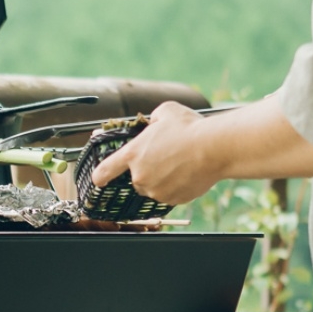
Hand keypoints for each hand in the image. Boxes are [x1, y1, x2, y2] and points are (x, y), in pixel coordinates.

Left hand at [90, 101, 224, 203]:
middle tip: (167, 156)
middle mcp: (140, 175)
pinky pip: (171, 194)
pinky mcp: (173, 200)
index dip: (100, 175)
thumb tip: (153, 122)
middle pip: (136, 178)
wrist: (214, 148)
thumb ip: (152, 119)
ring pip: (154, 187)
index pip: (106, 170)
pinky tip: (189, 172)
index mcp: (132, 154)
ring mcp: (156, 190)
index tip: (98, 179)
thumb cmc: (190, 128)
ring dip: (163, 178)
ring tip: (181, 162)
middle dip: (148, 169)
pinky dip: (177, 186)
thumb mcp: (165, 112)